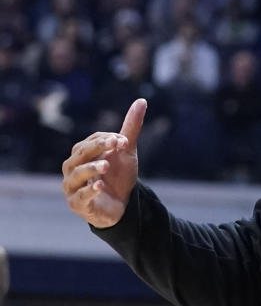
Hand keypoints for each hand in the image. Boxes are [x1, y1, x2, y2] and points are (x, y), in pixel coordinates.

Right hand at [62, 99, 146, 228]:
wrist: (120, 205)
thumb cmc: (118, 175)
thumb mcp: (126, 151)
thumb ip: (131, 128)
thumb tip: (142, 100)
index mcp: (81, 153)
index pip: (90, 142)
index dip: (106, 140)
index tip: (123, 140)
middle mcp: (72, 168)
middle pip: (80, 154)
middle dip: (97, 148)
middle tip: (116, 143)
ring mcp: (73, 186)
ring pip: (77, 174)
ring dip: (92, 168)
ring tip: (107, 165)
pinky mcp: (77, 204)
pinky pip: (81, 197)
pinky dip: (90, 191)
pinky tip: (100, 186)